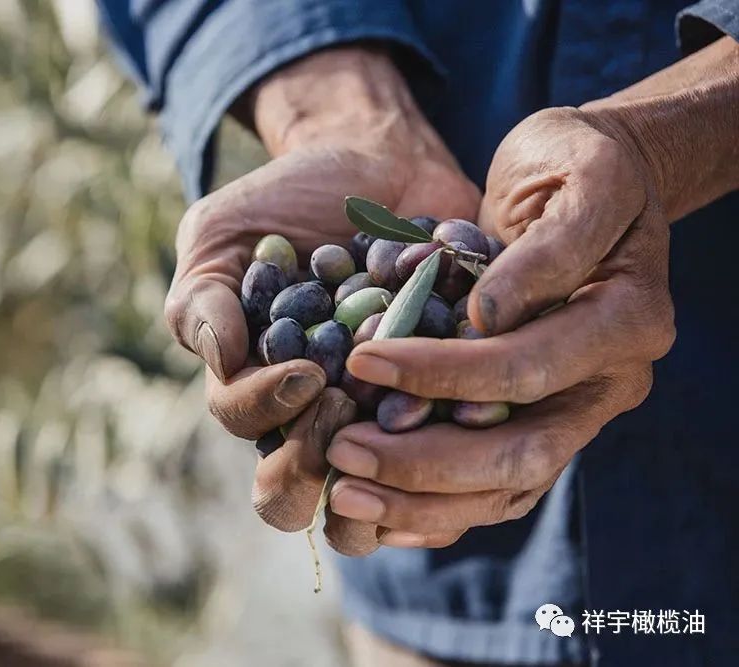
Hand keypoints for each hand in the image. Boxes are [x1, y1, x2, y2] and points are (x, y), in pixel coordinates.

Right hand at [163, 46, 479, 553]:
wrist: (378, 161)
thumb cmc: (284, 201)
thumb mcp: (221, 237)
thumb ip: (202, 301)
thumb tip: (223, 362)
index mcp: (255, 385)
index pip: (246, 429)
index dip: (269, 413)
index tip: (304, 371)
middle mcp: (314, 413)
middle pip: (301, 491)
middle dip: (315, 460)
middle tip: (341, 400)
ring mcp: (380, 410)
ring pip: (376, 490)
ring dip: (389, 462)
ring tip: (408, 407)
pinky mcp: (445, 392)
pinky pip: (451, 442)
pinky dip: (459, 430)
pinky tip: (469, 401)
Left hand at [326, 105, 675, 546]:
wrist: (597, 186)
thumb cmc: (578, 165)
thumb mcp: (575, 175)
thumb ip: (544, 249)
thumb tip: (491, 316)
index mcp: (627, 320)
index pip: (529, 366)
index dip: (445, 372)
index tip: (364, 359)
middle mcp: (610, 384)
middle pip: (521, 453)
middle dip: (424, 460)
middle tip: (341, 451)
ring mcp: (577, 415)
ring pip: (505, 488)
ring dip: (421, 502)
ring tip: (344, 497)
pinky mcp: (542, 427)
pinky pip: (495, 490)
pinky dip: (437, 511)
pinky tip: (378, 518)